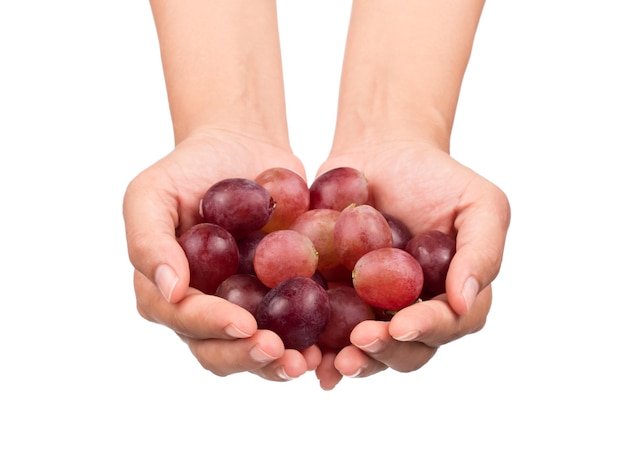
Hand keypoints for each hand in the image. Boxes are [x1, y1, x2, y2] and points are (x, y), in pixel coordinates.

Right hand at [123, 128, 321, 380]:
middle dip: (247, 356)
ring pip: (254, 350)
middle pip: (217, 350)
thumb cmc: (189, 168)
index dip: (211, 326)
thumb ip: (148, 239)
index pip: (183, 318)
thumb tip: (169, 290)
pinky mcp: (277, 299)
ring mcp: (242, 307)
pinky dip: (309, 341)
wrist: (241, 149)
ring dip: (278, 364)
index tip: (245, 324)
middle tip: (280, 354)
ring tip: (307, 362)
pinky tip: (329, 345)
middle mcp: (204, 309)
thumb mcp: (152, 192)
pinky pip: (292, 329)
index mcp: (168, 291)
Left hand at [314, 141, 510, 388]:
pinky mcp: (336, 297)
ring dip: (349, 362)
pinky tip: (302, 352)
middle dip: (384, 352)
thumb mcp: (479, 202)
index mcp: (452, 297)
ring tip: (328, 363)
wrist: (382, 152)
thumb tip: (464, 302)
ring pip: (366, 350)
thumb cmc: (437, 177)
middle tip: (360, 343)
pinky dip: (315, 344)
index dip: (427, 329)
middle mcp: (414, 312)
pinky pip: (325, 328)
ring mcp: (373, 309)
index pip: (449, 324)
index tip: (401, 325)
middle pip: (406, 349)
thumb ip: (483, 251)